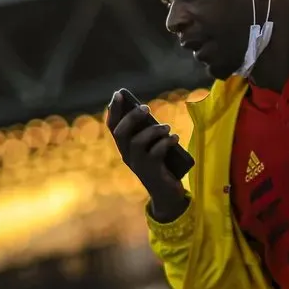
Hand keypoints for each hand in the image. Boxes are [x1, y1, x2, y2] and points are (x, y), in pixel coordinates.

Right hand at [106, 92, 187, 220]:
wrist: (168, 194)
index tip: (119, 94)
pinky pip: (155, 153)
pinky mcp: (152, 172)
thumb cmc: (161, 166)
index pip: (113, 127)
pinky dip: (165, 143)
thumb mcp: (152, 147)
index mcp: (125, 148)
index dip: (114, 110)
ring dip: (153, 131)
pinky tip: (175, 138)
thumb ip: (148, 133)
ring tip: (167, 127)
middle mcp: (128, 157)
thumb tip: (149, 113)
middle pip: (121, 133)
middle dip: (131, 117)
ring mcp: (138, 165)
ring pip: (137, 142)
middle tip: (146, 107)